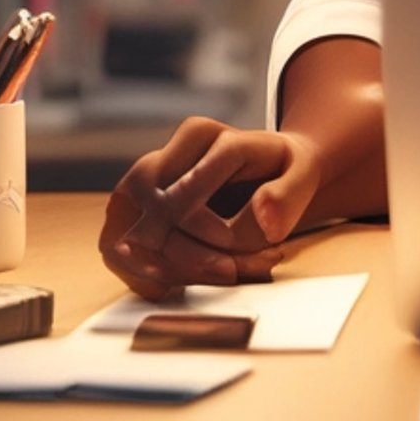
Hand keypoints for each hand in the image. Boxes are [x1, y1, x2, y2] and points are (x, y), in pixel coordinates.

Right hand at [97, 116, 324, 298]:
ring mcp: (139, 181)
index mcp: (202, 134)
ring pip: (126, 236)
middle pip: (154, 215)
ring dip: (161, 270)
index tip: (233, 265)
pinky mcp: (127, 209)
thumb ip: (289, 195)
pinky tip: (174, 285)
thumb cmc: (283, 172)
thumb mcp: (303, 174)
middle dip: (189, 259)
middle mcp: (164, 152)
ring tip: (198, 284)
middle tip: (228, 278)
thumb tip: (265, 219)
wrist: (266, 169)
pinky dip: (142, 274)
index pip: (188, 192)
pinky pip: (116, 249)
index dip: (210, 235)